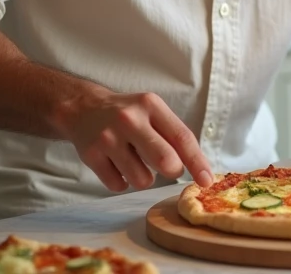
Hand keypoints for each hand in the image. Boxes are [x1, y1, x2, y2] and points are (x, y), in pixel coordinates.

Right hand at [56, 88, 213, 192]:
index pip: (182, 137)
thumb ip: (173, 135)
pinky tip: (118, 165)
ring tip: (136, 162)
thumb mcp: (152, 111)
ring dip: (144, 178)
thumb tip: (199, 168)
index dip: (198, 162)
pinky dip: (123, 182)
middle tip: (170, 168)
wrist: (83, 108)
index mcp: (151, 105)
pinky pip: (118, 186)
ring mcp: (108, 138)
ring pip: (141, 179)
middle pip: (165, 160)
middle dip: (173, 171)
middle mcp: (129, 120)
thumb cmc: (128, 114)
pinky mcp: (90, 156)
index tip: (207, 180)